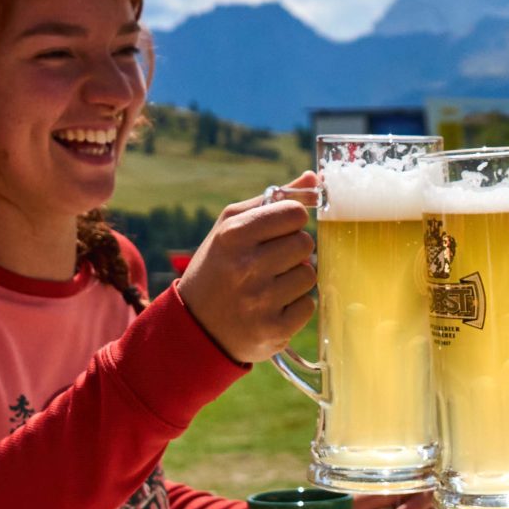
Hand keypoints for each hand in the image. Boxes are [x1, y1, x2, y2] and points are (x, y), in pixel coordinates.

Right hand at [173, 188, 314, 363]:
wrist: (195, 327)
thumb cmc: (218, 267)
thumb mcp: (231, 228)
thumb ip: (272, 201)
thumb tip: (313, 178)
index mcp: (234, 236)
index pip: (294, 214)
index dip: (291, 221)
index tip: (279, 231)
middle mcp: (246, 267)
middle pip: (306, 244)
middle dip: (294, 251)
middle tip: (271, 261)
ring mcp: (260, 301)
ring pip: (310, 275)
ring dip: (295, 279)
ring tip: (269, 285)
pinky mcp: (273, 330)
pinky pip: (308, 306)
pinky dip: (295, 306)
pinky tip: (272, 306)